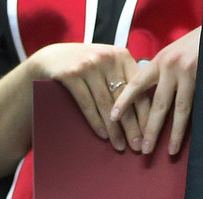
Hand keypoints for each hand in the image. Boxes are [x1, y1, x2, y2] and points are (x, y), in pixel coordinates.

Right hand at [27, 43, 144, 152]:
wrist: (52, 56)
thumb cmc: (87, 65)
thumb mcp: (108, 63)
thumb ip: (125, 77)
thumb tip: (148, 108)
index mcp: (121, 55)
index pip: (138, 87)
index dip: (145, 111)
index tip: (150, 132)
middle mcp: (107, 58)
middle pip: (124, 97)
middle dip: (132, 124)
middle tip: (138, 145)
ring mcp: (89, 65)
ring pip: (106, 103)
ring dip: (114, 129)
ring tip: (120, 146)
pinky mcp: (71, 74)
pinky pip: (87, 103)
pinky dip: (96, 122)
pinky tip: (103, 136)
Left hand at [111, 28, 199, 156]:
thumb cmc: (194, 42)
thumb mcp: (172, 52)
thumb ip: (161, 71)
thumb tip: (147, 94)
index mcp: (160, 60)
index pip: (137, 83)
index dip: (124, 101)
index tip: (113, 117)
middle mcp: (172, 67)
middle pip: (158, 103)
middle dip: (151, 129)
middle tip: (143, 150)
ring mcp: (190, 73)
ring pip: (180, 109)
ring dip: (174, 132)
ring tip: (169, 150)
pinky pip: (197, 105)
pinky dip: (194, 122)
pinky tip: (191, 136)